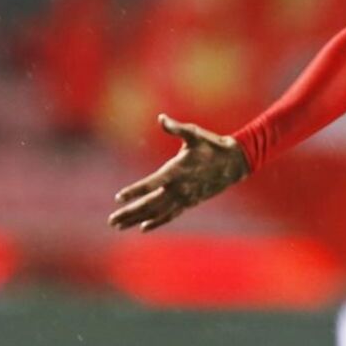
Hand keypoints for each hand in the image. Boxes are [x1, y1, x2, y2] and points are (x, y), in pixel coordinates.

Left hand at [108, 113, 249, 232]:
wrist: (234, 164)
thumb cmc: (211, 146)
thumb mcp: (194, 133)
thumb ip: (176, 128)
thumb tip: (161, 118)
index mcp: (176, 171)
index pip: (151, 184)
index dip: (134, 191)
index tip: (118, 197)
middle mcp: (179, 189)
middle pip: (150, 204)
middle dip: (129, 213)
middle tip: (111, 221)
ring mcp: (184, 198)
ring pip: (157, 213)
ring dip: (137, 219)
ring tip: (119, 226)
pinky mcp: (189, 203)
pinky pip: (170, 215)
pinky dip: (156, 222)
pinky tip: (143, 227)